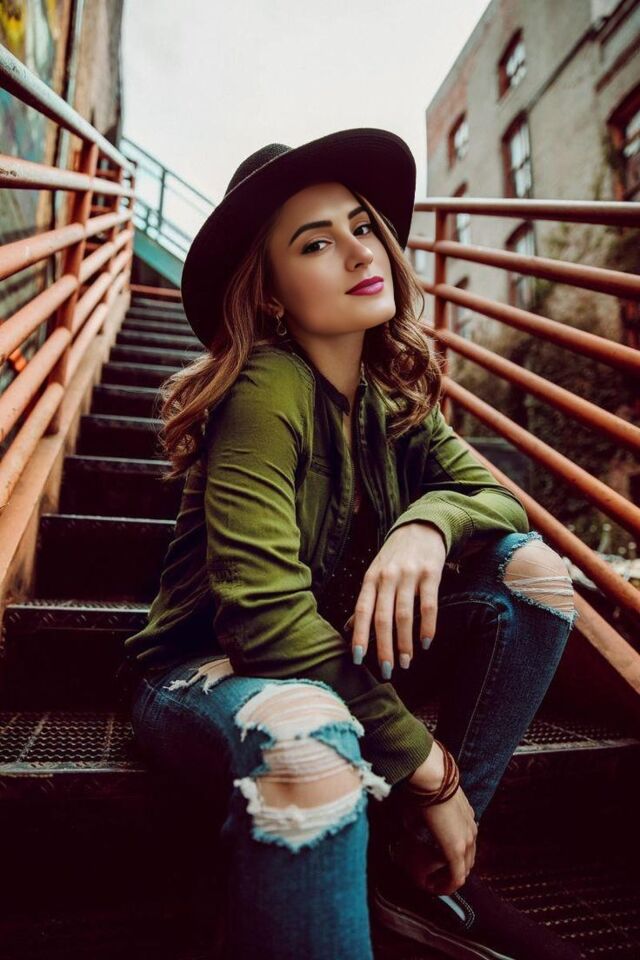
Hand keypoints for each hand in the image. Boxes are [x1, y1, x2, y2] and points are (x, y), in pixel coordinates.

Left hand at [346, 522, 446, 677]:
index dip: (359, 635)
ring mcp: (409, 575)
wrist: (421, 527)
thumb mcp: (375, 574)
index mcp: (370, 579)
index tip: (358, 659)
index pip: (362, 611)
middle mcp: (387, 577)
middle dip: (384, 647)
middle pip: (383, 617)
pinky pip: (429, 606)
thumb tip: (347, 629)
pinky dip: (428, 627)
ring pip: (405, 615)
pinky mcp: (431, 574)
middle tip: (387, 671)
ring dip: (405, 643)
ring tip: (407, 663)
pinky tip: (426, 643)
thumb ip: (365, 601)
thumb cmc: (394, 557)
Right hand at [395, 743, 477, 894]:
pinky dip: (448, 886)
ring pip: (463, 870)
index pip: (466, 846)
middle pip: (467, 861)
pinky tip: (437, 888)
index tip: (438, 865)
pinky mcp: (457, 849)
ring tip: (434, 884)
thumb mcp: (426, 803)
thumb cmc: (425, 785)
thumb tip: (409, 823)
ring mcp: (467, 840)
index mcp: (467, 818)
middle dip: (452, 872)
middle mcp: (471, 830)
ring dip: (449, 880)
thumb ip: (423, 817)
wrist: (432, 778)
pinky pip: (457, 877)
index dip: (453, 858)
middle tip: (435, 878)